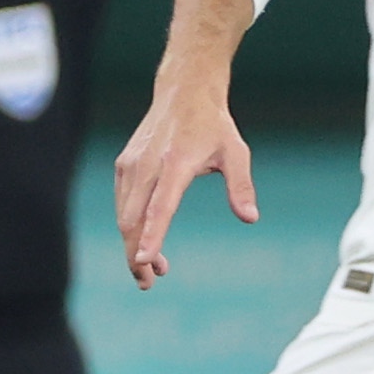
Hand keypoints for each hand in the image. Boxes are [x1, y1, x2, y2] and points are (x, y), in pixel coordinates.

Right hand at [114, 73, 255, 288]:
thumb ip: (241, 186)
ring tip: (152, 269)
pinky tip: (145, 242)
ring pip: (124, 215)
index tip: (144, 261)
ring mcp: (131, 166)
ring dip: (132, 244)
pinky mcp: (124, 166)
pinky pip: (123, 204)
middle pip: (133, 219)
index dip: (151, 237)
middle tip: (150, 281)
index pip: (159, 207)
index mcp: (174, 164)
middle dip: (136, 254)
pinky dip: (130, 227)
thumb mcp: (236, 152)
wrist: (184, 92)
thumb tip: (250, 218)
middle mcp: (146, 166)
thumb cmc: (214, 125)